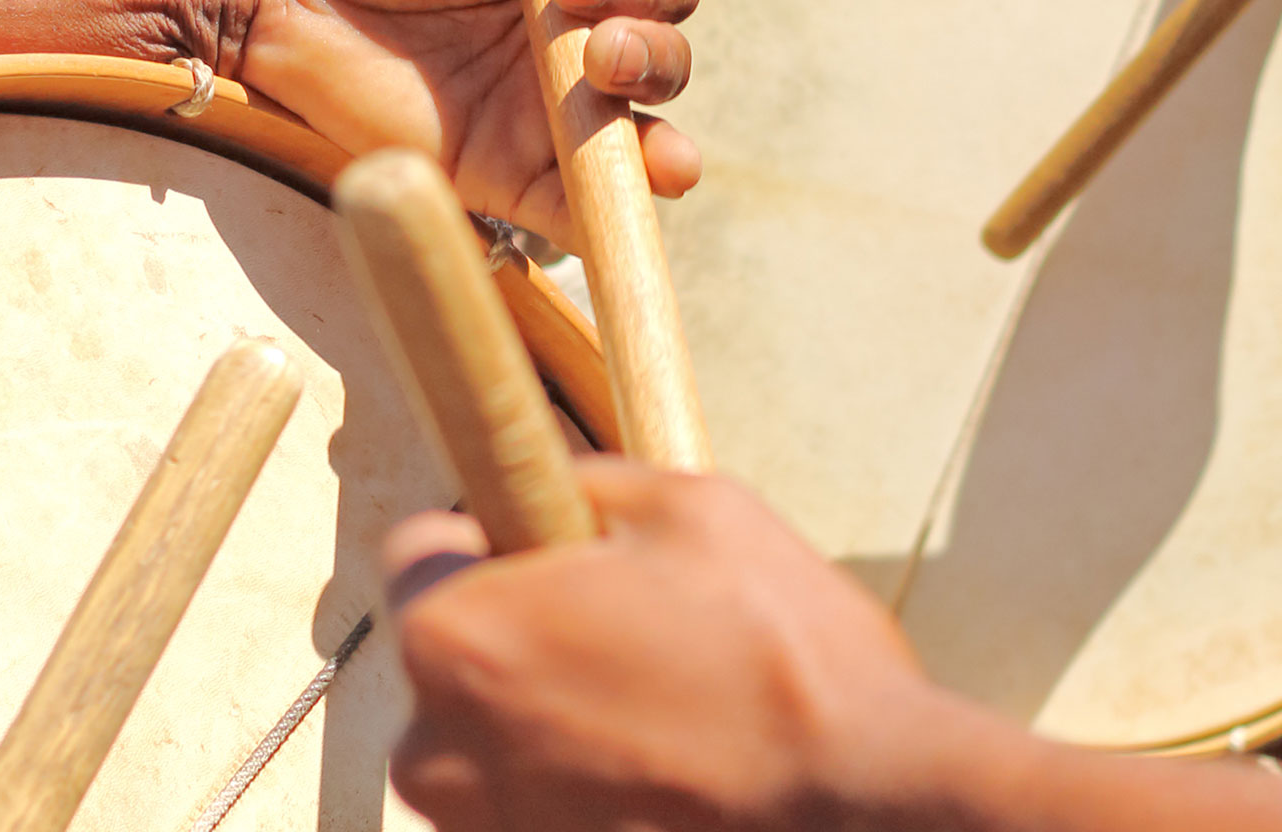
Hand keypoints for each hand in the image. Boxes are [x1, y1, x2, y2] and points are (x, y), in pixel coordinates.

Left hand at [229, 0, 701, 247]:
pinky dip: (622, 206)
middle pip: (665, 54)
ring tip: (604, 74)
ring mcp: (543, 116)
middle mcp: (569, 46)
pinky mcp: (507, 177)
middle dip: (650, 39)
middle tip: (583, 25)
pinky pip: (583, 207)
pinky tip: (644, 178)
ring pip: (645, 129)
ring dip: (653, 104)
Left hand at [382, 458, 949, 830]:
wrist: (859, 804)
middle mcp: (433, 747)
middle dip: (523, 635)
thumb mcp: (692, 508)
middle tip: (631, 632)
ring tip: (660, 710)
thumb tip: (557, 483)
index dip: (498, 535)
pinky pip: (532, 804)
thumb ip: (592, 484)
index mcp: (454, 634)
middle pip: (453, 654)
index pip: (421, 549)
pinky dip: (582, 785)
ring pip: (490, 738)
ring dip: (551, 717)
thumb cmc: (778, 654)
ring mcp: (476, 828)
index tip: (559, 551)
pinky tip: (663, 766)